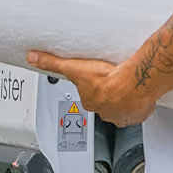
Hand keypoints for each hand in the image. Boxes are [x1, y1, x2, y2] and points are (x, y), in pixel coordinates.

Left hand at [26, 50, 156, 125]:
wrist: (133, 85)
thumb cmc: (107, 79)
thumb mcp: (73, 67)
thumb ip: (52, 63)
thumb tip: (33, 58)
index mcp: (90, 100)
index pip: (89, 94)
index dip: (92, 86)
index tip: (97, 77)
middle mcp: (105, 110)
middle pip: (104, 102)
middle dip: (107, 93)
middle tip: (113, 79)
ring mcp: (122, 114)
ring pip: (121, 108)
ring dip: (123, 100)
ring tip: (126, 85)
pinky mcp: (137, 113)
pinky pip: (137, 111)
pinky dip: (138, 104)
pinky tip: (138, 93)